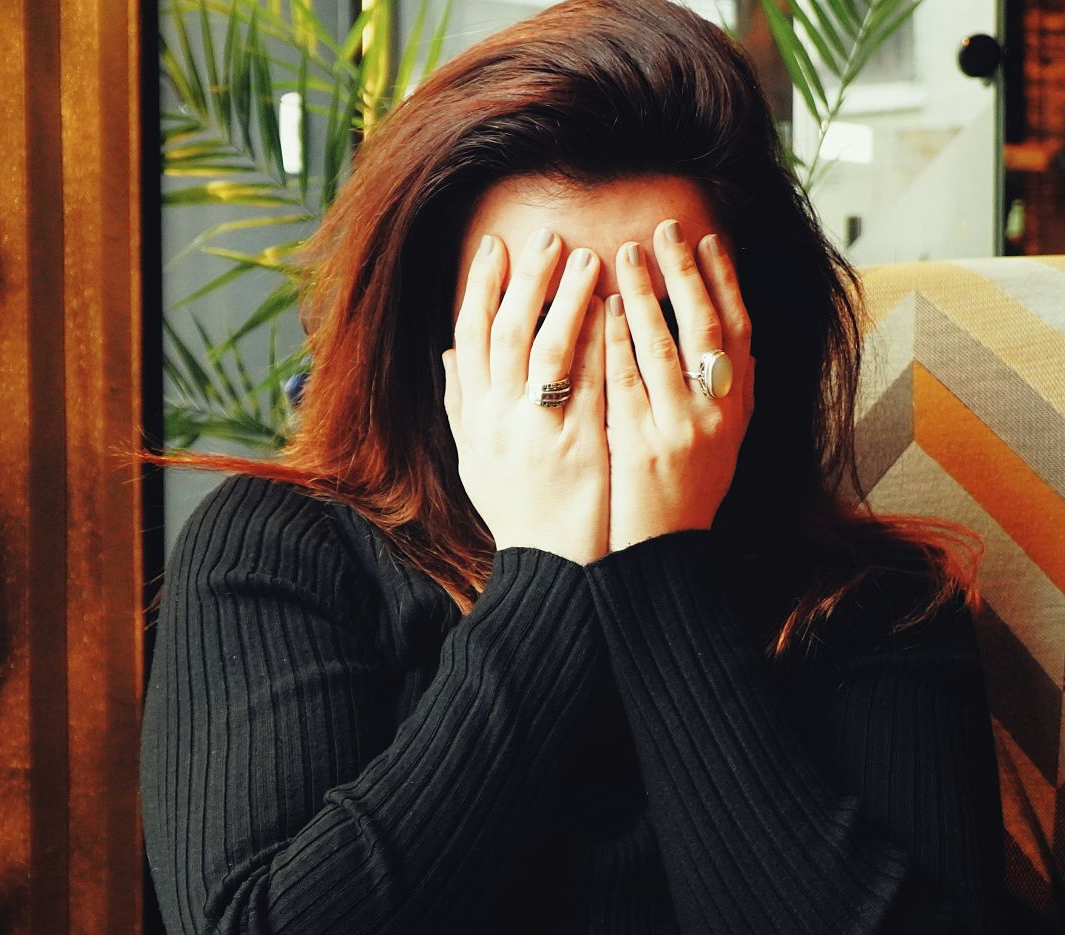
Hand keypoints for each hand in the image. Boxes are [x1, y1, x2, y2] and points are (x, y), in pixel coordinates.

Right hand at [443, 227, 610, 565]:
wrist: (551, 568)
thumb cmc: (518, 511)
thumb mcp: (475, 459)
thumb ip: (461, 405)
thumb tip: (449, 356)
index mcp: (474, 417)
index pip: (470, 336)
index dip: (482, 288)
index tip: (496, 247)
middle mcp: (499, 419)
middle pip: (507, 331)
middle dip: (526, 278)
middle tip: (546, 236)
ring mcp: (538, 431)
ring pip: (548, 348)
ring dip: (567, 298)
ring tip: (588, 257)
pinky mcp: (579, 445)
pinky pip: (588, 382)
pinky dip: (598, 341)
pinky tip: (615, 310)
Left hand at [603, 219, 754, 552]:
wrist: (663, 556)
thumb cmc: (684, 497)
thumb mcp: (720, 443)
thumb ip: (723, 395)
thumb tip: (739, 344)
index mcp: (736, 408)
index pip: (739, 330)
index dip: (726, 281)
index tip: (709, 240)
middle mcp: (717, 414)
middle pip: (707, 327)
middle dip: (685, 272)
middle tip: (665, 229)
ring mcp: (681, 429)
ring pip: (666, 346)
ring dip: (647, 294)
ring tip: (626, 253)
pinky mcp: (643, 445)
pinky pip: (627, 380)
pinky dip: (617, 340)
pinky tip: (603, 309)